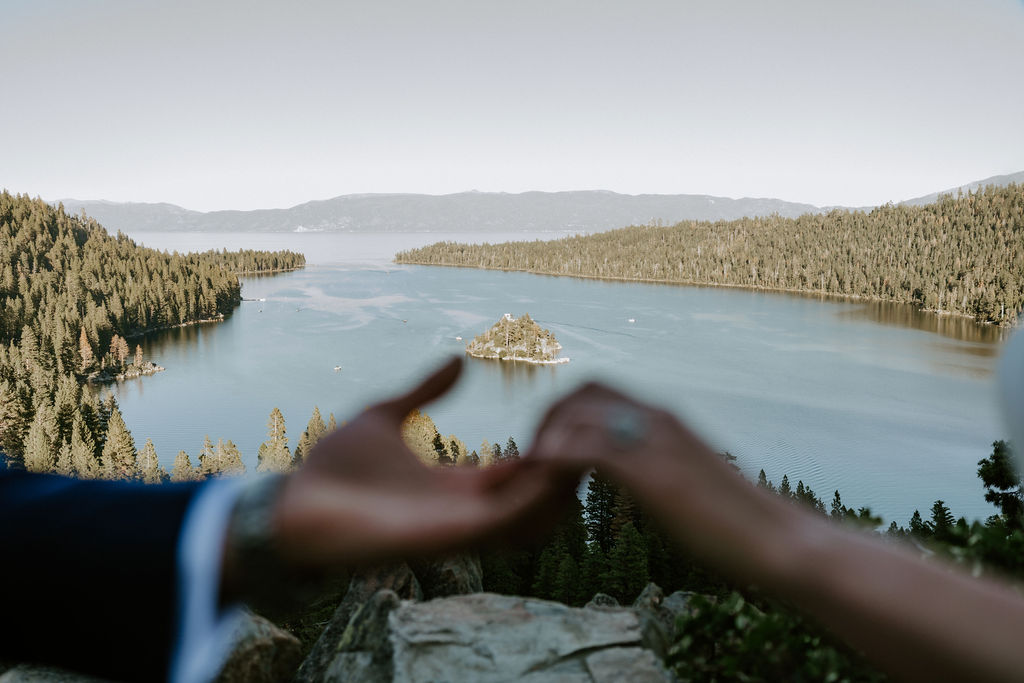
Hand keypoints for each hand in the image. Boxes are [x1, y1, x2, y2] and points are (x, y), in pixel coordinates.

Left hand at [268, 357, 578, 569]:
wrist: (292, 505)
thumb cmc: (330, 469)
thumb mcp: (384, 415)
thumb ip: (425, 392)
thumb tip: (458, 360)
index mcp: (453, 485)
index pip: (520, 478)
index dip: (546, 453)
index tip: (567, 422)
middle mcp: (464, 509)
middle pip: (538, 504)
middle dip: (566, 475)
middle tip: (588, 437)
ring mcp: (459, 525)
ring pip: (534, 519)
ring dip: (558, 488)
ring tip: (576, 447)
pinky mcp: (447, 535)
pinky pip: (508, 522)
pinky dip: (535, 497)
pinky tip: (547, 461)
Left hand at [531, 382, 800, 581]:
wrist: (774, 541)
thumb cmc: (734, 521)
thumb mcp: (687, 479)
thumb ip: (659, 465)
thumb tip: (638, 474)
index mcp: (665, 418)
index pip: (599, 390)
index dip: (565, 412)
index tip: (551, 447)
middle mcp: (658, 419)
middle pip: (581, 393)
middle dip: (548, 420)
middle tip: (533, 459)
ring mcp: (655, 443)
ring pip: (577, 417)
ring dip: (547, 443)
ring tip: (535, 478)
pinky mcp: (653, 474)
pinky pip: (586, 450)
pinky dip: (558, 463)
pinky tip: (551, 490)